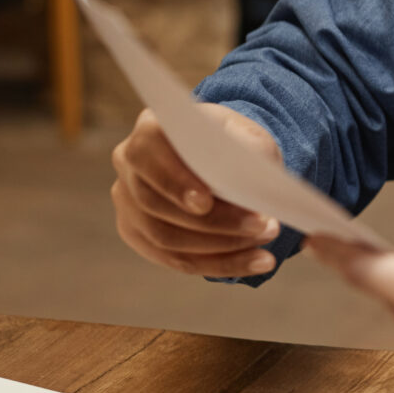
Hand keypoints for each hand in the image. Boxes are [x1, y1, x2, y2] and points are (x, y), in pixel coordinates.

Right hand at [111, 106, 284, 277]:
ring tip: (266, 247)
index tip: (205, 203)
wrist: (224, 158)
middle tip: (264, 227)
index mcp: (151, 128)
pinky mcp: (136, 232)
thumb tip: (248, 188)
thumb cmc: (235, 143)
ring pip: (166, 237)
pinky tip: (256, 263)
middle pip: (158, 204)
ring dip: (222, 247)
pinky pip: (174, 258)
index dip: (174, 181)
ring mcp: (127, 201)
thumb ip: (248, 152)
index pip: (148, 153)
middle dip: (215, 222)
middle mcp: (129, 164)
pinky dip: (219, 264)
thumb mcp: (249, 136)